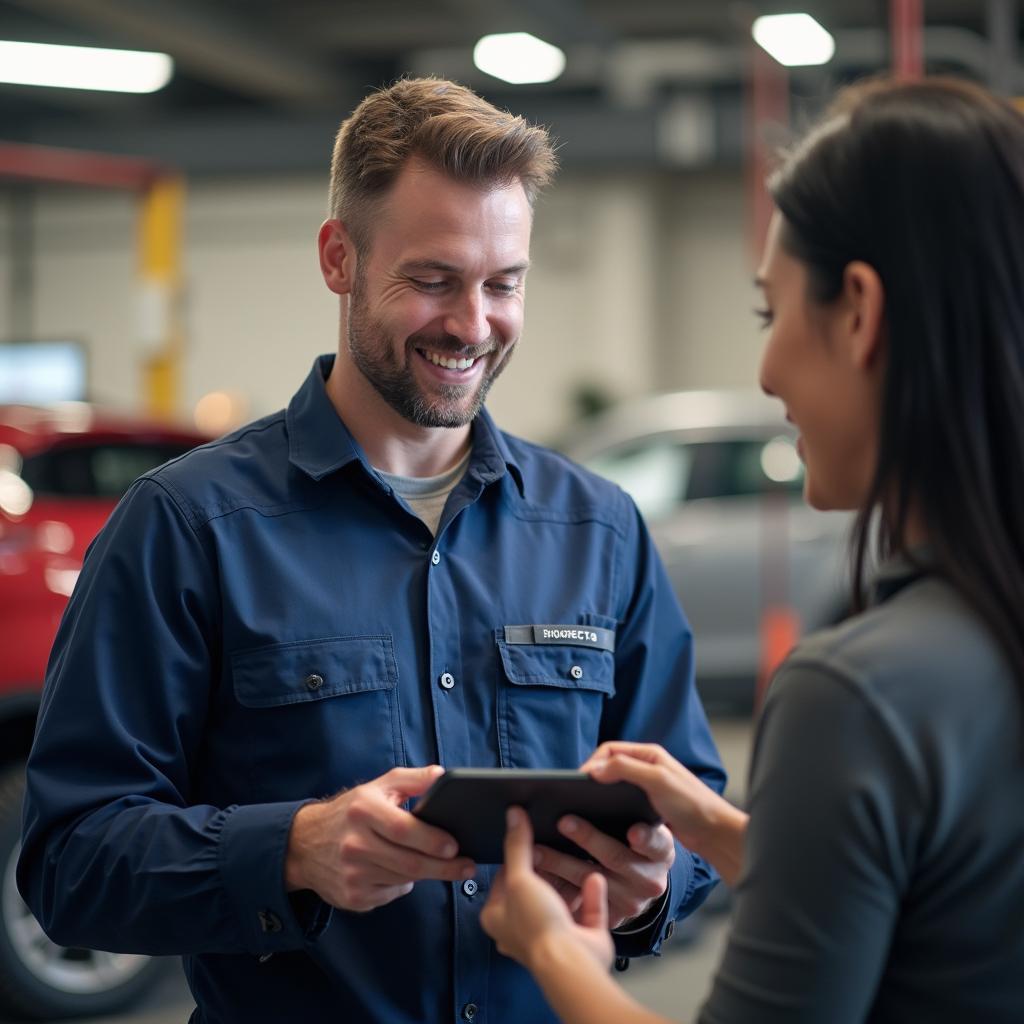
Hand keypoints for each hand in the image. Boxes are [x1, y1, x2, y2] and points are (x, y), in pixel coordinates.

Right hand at [285, 765, 475, 911]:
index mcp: (363, 811)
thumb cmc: (351, 812)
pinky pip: (391, 893)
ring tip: (444, 866)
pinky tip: (404, 872)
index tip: (455, 845)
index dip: (431, 839)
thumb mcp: (378, 787)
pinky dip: (403, 884)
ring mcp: (352, 874)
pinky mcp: (352, 897)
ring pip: (404, 880)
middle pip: (409, 862)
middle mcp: (355, 844)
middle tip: (466, 865)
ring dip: (427, 875)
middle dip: (443, 867)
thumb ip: (412, 779)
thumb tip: (442, 775)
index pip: (403, 829)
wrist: (305, 844)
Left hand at [481, 807, 613, 971]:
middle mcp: (525, 930)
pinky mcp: (583, 939)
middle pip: (534, 891)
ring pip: (563, 902)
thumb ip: (517, 847)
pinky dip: (593, 895)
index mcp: (499, 920)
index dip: (514, 860)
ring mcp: (555, 936)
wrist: (571, 962)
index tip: (525, 840)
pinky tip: (595, 877)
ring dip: (572, 882)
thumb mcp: (520, 878)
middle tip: (554, 845)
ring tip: (578, 856)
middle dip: (547, 871)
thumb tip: (513, 816)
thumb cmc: (537, 926)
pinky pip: (589, 911)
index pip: (503, 881)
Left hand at [532, 813, 673, 928]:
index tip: (632, 832)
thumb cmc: (632, 841)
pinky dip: (557, 889)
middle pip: (616, 858)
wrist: (636, 883)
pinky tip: (538, 876)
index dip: (645, 838)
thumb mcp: (641, 824)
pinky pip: (580, 904)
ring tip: (537, 850)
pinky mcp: (613, 918)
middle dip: (588, 838)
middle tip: (563, 821)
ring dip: (561, 865)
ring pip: (591, 880)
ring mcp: (632, 903)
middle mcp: (651, 880)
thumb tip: (594, 781)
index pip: (657, 842)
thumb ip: (628, 808)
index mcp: (661, 851)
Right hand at [581, 742, 747, 885]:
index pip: (610, 750)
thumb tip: (595, 768)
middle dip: (594, 776)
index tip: (579, 780)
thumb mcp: (657, 781)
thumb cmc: (691, 803)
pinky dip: (612, 805)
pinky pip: (623, 800)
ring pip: (616, 783)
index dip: (592, 762)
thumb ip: (626, 769)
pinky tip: (607, 817)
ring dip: (602, 791)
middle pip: (610, 765)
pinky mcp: (649, 804)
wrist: (714, 832)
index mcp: (649, 754)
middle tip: (579, 794)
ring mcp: (648, 785)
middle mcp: (647, 766)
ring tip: (589, 805)